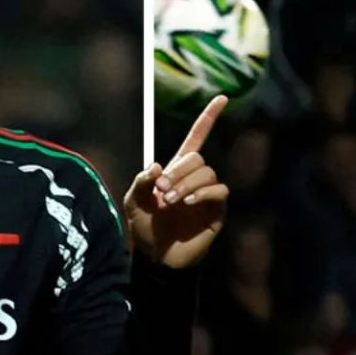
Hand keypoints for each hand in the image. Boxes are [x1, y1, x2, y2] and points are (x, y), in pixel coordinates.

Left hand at [127, 95, 229, 269]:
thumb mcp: (133, 201)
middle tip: (162, 189)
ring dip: (186, 184)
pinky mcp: (217, 211)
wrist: (157, 257)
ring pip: (207, 172)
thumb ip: (141, 181)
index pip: (196, 138)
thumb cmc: (145, 229)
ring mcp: (208, 194)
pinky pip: (219, 191)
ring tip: (170, 202)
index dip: (208, 118)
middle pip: (197, 157)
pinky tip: (186, 204)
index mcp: (177, 170)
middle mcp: (195, 179)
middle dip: (179, 170)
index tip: (222, 97)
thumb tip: (158, 166)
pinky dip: (202, 193)